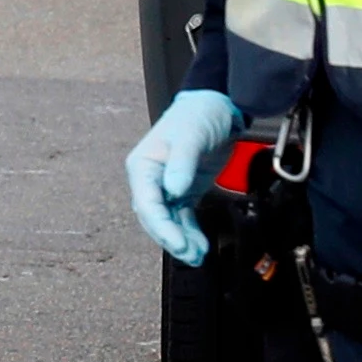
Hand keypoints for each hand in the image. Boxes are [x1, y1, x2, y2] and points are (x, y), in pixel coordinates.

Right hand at [123, 91, 243, 264]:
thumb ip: (182, 162)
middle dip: (171, 238)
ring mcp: (167, 187)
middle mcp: (150, 180)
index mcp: (143, 166)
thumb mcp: (191, 135)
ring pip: (168, 222)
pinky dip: (190, 233)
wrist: (219, 106)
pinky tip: (199, 245)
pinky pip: (182, 218)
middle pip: (154, 218)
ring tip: (197, 255)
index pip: (147, 203)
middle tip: (189, 253)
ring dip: (181, 241)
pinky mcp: (184, 192)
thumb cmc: (199, 115)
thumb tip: (173, 190)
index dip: (161, 226)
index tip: (178, 242)